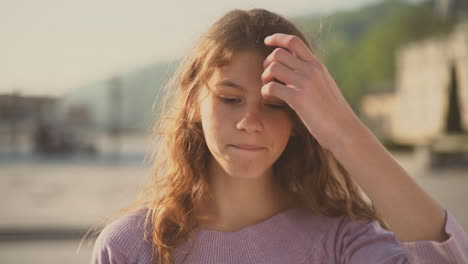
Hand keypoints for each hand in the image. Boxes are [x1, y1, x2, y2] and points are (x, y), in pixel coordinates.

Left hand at [261, 33, 361, 151]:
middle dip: (267, 63)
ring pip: (272, 68)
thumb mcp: (325, 85)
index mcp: (317, 65)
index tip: (267, 41)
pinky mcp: (298, 98)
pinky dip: (265, 92)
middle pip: (278, 53)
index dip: (277, 38)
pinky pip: (271, 87)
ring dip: (265, 77)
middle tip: (268, 76)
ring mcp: (304, 83)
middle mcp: (311, 70)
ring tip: (268, 87)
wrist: (344, 129)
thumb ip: (312, 75)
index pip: (294, 42)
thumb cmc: (333, 112)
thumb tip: (297, 70)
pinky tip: (270, 98)